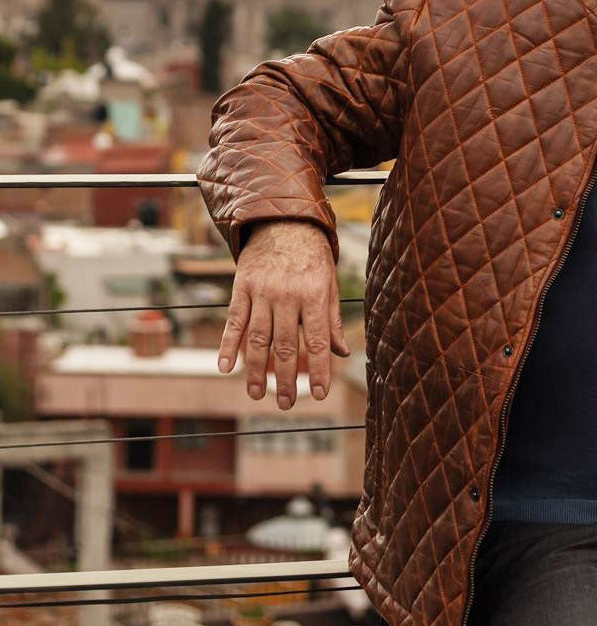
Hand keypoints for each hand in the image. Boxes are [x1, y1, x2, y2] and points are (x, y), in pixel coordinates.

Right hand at [218, 221, 349, 407]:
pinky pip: (234, 320)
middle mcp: (288, 294)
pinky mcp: (242, 287)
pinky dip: (228, 345)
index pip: (317, 339)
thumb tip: (341, 352)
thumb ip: (332, 318)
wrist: (283, 221)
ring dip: (257, 370)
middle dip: (287, 378)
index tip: (319, 394)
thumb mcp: (329, 282)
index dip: (318, 369)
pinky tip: (225, 367)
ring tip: (258, 394)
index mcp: (314, 293)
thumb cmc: (312, 256)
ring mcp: (262, 291)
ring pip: (259, 338)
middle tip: (287, 404)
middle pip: (286, 344)